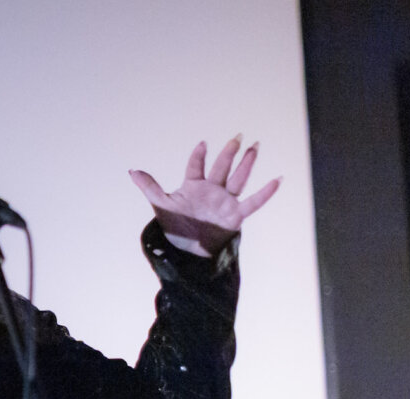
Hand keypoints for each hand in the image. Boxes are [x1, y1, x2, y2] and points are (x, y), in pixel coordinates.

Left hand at [129, 136, 279, 256]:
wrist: (187, 251)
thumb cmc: (175, 226)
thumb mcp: (161, 205)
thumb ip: (150, 187)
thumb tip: (132, 171)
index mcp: (193, 186)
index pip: (196, 166)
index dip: (198, 156)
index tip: (202, 145)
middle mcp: (212, 190)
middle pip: (221, 168)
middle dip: (229, 153)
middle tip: (237, 136)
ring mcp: (225, 202)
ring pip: (238, 179)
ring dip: (246, 164)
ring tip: (254, 147)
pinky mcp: (235, 216)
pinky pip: (253, 203)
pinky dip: (265, 193)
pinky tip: (277, 180)